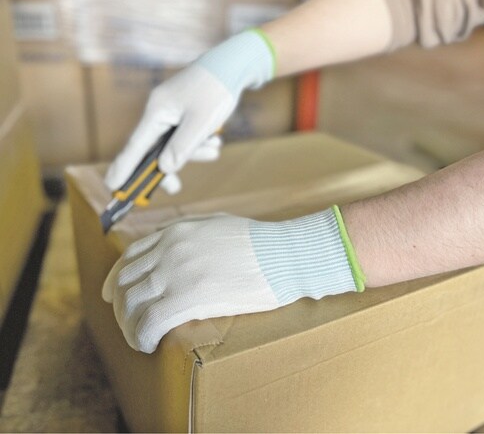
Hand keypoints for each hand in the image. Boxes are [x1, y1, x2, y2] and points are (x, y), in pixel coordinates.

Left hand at [102, 209, 362, 352]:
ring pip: (131, 304)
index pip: (129, 257)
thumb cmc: (258, 241)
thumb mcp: (216, 223)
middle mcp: (169, 248)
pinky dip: (141, 336)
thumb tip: (171, 244)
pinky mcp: (189, 296)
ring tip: (141, 338)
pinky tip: (150, 344)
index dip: (117, 281)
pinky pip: (148, 322)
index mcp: (175, 231)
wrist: (283, 253)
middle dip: (122, 308)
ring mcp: (177, 271)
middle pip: (125, 282)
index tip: (115, 298)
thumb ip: (188, 231)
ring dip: (130, 326)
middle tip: (132, 324)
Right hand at [104, 29, 274, 194]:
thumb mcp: (200, 123)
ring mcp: (171, 113)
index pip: (135, 146)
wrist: (232, 66)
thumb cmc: (215, 90)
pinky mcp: (184, 114)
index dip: (124, 168)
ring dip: (194, 152)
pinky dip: (200, 142)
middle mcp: (159, 113)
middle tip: (175, 188)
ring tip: (215, 145)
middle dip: (169, 168)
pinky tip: (215, 139)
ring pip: (175, 145)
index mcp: (157, 112)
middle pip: (155, 150)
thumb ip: (181, 148)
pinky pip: (186, 137)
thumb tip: (164, 169)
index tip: (113, 187)